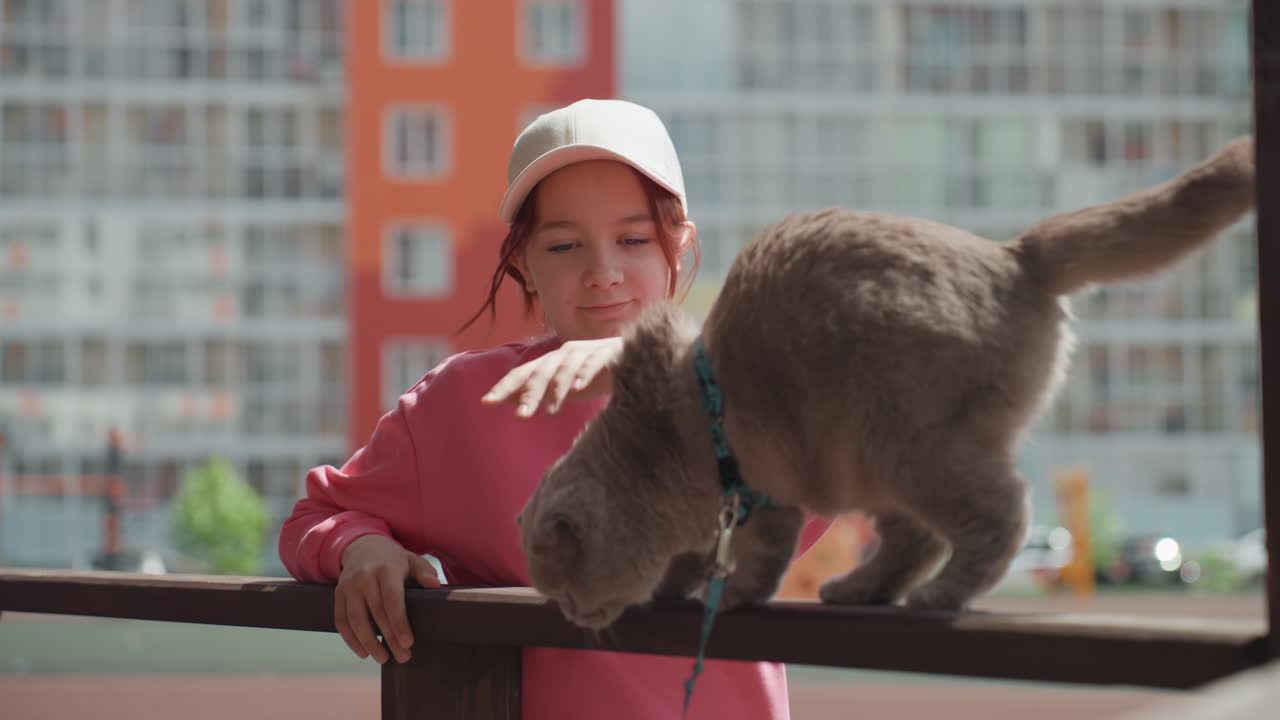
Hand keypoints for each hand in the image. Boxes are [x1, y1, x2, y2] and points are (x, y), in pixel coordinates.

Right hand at [335, 534, 440, 663]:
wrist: (362, 546)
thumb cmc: (393, 560)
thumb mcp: (411, 560)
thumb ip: (424, 571)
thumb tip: (434, 584)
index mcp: (386, 569)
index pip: (392, 599)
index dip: (399, 622)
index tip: (408, 643)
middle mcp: (365, 577)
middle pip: (376, 613)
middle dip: (389, 638)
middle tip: (403, 657)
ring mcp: (348, 586)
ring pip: (355, 619)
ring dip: (368, 642)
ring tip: (383, 658)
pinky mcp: (338, 594)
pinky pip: (341, 620)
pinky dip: (350, 639)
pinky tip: (362, 652)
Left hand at [482, 337, 621, 416]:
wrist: (636, 358)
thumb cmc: (594, 374)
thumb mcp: (562, 387)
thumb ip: (537, 391)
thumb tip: (506, 400)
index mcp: (551, 363)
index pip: (523, 374)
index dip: (504, 386)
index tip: (486, 403)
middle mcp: (564, 354)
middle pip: (541, 373)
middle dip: (529, 394)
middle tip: (521, 417)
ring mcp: (585, 352)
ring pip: (564, 369)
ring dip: (555, 390)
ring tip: (549, 412)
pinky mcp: (607, 352)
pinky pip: (592, 363)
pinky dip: (583, 374)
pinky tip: (577, 389)